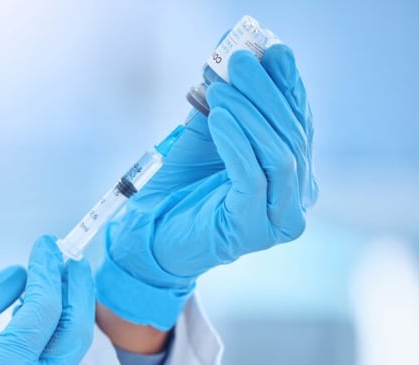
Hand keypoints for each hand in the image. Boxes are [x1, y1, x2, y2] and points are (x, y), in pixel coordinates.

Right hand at [0, 236, 94, 364]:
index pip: (44, 310)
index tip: (46, 243)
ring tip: (58, 281)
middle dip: (78, 293)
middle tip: (70, 259)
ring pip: (66, 357)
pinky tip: (38, 319)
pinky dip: (52, 342)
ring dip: (68, 317)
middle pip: (74, 336)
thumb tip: (19, 276)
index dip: (48, 271)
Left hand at [96, 44, 316, 329]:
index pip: (298, 121)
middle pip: (292, 135)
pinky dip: (237, 143)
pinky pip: (253, 178)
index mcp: (293, 173)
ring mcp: (279, 219)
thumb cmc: (179, 186)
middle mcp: (296, 198)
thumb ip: (224, 98)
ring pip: (280, 156)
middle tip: (239, 60)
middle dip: (265, 93)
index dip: (287, 84)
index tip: (271, 48)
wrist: (147, 235)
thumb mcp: (206, 134)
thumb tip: (231, 47)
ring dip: (250, 115)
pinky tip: (218, 117)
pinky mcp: (253, 231)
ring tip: (220, 89)